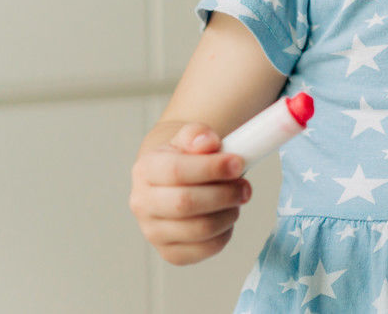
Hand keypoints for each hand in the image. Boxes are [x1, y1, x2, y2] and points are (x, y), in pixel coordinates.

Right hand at [129, 122, 251, 264]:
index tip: (237, 163)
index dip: (212, 168)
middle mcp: (143, 203)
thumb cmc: (187, 158)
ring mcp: (153, 231)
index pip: (176, 172)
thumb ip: (198, 134)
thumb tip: (207, 142)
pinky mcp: (170, 252)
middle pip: (186, 203)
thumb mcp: (190, 138)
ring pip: (199, 229)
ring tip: (237, 199)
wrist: (175, 179)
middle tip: (244, 187)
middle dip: (224, 194)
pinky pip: (204, 250)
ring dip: (228, 213)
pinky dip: (225, 233)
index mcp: (146, 170)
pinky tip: (226, 216)